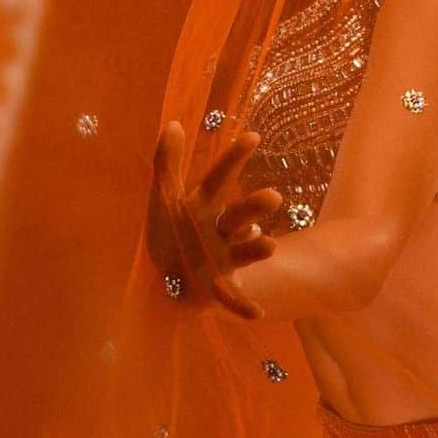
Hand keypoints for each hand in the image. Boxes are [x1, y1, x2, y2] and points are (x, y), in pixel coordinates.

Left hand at [146, 121, 280, 318]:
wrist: (165, 278)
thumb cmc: (170, 232)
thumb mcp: (164, 197)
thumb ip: (168, 162)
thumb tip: (174, 123)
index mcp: (205, 205)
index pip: (219, 178)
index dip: (234, 159)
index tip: (253, 137)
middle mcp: (220, 229)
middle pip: (239, 214)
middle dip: (255, 207)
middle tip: (273, 197)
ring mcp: (222, 257)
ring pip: (243, 250)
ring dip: (257, 249)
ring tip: (271, 245)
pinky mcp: (216, 286)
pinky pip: (232, 296)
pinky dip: (243, 306)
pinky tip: (257, 314)